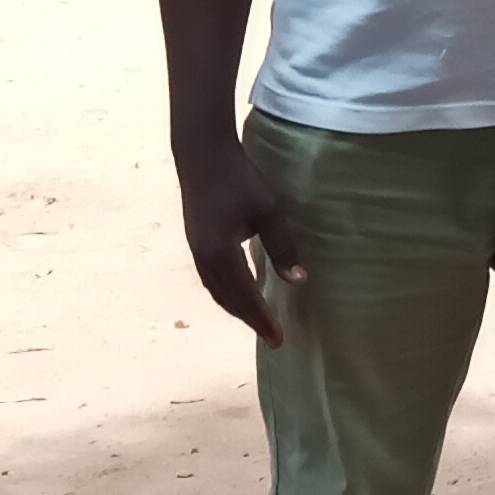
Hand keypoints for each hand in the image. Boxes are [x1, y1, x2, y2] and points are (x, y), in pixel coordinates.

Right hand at [174, 136, 304, 343]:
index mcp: (221, 254)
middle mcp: (205, 259)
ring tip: (258, 320)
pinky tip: (240, 292)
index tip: (279, 339)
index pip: (246, 297)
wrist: (201, 155)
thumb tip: (298, 281)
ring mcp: (196, 252)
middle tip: (273, 337)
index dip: (263, 320)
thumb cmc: (237, 178)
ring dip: (237, 309)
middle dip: (251, 320)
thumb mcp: (267, 211)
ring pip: (217, 292)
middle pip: (229, 300)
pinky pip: (212, 280)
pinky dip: (227, 294)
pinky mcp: (196, 244)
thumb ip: (282, 247)